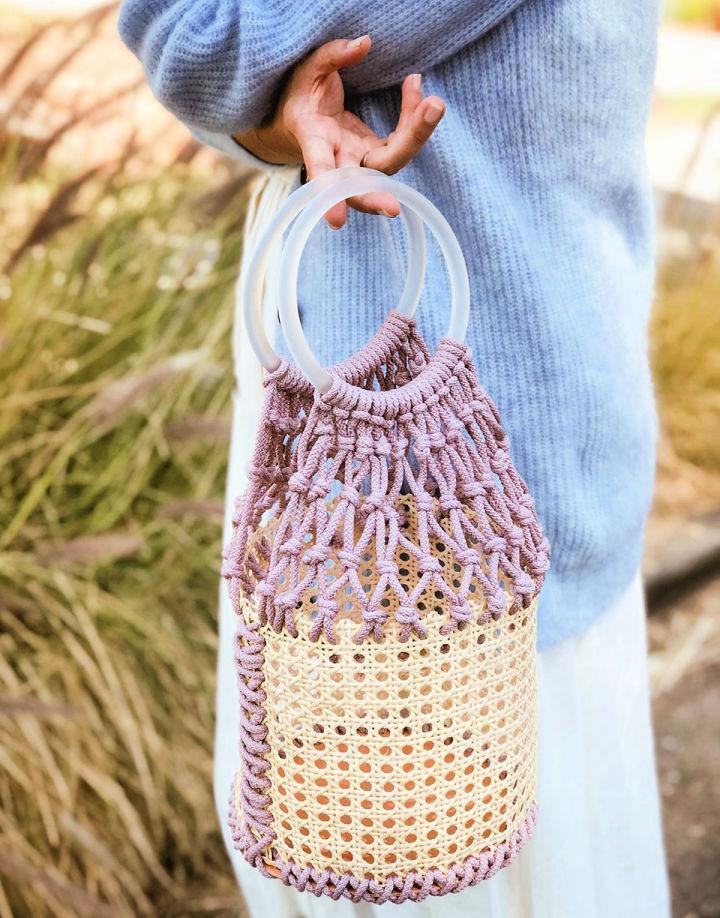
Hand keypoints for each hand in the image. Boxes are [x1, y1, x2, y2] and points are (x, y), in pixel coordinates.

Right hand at [233, 35, 445, 228]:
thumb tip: (364, 44)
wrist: (301, 115)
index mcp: (314, 140)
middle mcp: (339, 158)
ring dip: (415, 136)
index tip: (336, 220)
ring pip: (390, 163)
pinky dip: (414, 120)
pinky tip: (416, 88)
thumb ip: (333, 56)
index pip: (321, 170)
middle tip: (395, 206)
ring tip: (433, 102)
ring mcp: (359, 158)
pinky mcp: (375, 152)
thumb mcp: (309, 69)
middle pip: (364, 182)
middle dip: (380, 193)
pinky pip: (400, 143)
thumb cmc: (301, 94)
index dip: (328, 194)